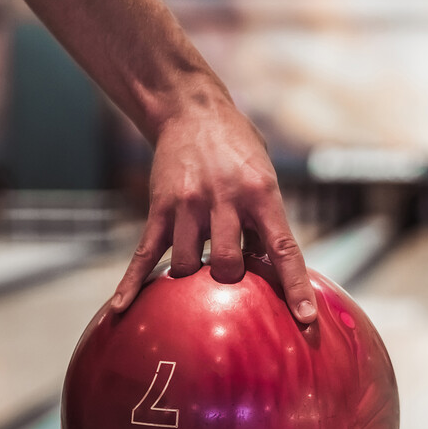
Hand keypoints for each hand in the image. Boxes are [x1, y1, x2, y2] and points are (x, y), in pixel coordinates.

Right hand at [109, 97, 316, 322]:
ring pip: (188, 266)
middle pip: (229, 266)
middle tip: (232, 271)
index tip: (305, 317)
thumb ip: (267, 221)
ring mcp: (188, 205)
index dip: (295, 286)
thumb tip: (267, 268)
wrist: (192, 111)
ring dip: (195, 277)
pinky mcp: (160, 208)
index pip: (284, 248)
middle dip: (232, 280)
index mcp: (261, 193)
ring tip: (200, 266)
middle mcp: (225, 200)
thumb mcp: (266, 178)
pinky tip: (121, 308)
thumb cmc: (238, 149)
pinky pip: (146, 254)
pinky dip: (133, 283)